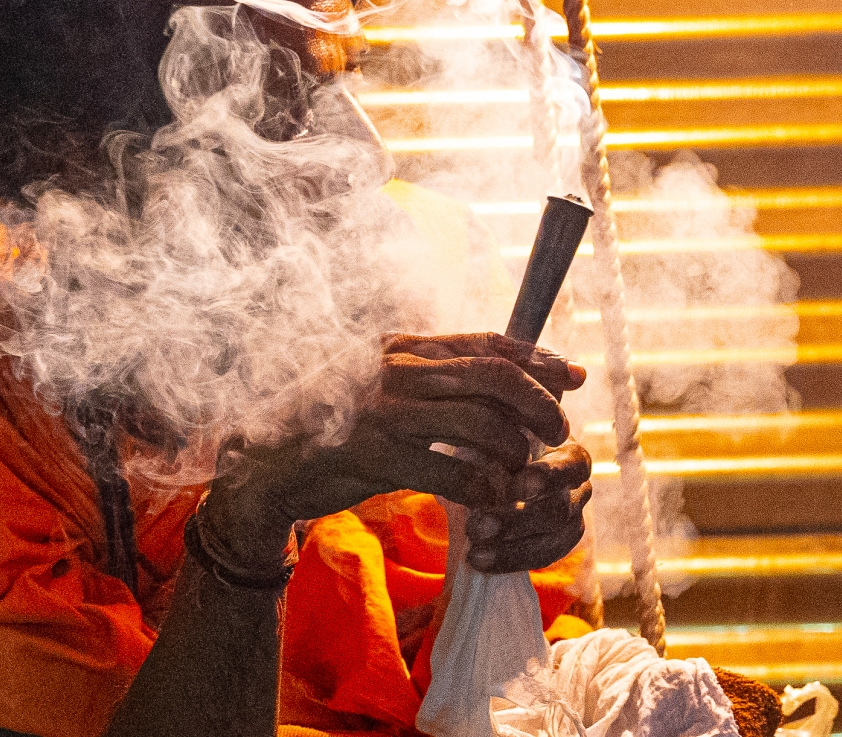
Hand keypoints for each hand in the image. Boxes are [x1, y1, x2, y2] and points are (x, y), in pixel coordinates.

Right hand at [201, 332, 585, 572]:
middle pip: (494, 377)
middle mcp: (397, 369)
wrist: (269, 461)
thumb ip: (438, 378)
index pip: (487, 341)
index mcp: (403, 346)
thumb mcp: (385, 386)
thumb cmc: (335, 424)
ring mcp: (385, 410)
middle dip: (539, 405)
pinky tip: (495, 500)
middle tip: (558, 431)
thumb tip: (508, 372)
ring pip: (481, 424)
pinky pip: (452, 471)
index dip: (537, 357)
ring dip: (515, 452)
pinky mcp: (376, 455)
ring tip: (523, 472)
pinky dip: (485, 488)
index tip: (572, 376)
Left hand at [465, 439, 592, 571]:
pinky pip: (541, 558)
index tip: (515, 488)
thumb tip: (470, 456)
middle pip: (559, 511)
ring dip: (511, 550)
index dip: (547, 478)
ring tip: (475, 553)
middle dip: (517, 522)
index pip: (572, 466)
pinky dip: (508, 561)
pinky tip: (478, 561)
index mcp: (570, 453)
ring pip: (553, 542)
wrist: (495, 463)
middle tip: (478, 528)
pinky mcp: (557, 543)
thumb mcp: (497, 433)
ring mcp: (572, 518)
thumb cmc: (499, 441)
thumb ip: (494, 443)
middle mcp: (578, 488)